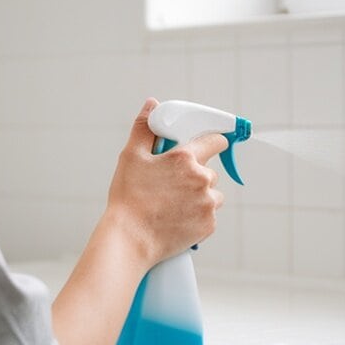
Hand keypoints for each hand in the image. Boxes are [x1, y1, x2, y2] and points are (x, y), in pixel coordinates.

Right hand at [105, 98, 226, 268]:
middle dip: (195, 175)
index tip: (211, 143)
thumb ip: (144, 128)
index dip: (213, 140)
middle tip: (171, 185)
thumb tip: (152, 105)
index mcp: (185, 158)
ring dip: (199, 196)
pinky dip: (197, 216)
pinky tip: (177, 218)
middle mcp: (202, 179)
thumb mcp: (131, 157)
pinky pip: (209, 214)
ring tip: (173, 204)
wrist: (130, 239)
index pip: (215, 140)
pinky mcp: (209, 225)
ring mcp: (208, 203)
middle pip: (209, 171)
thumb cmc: (128, 199)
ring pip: (211, 194)